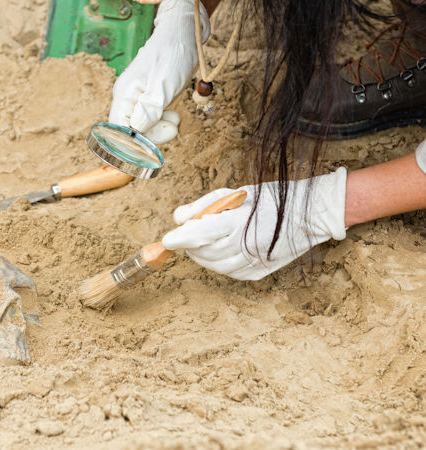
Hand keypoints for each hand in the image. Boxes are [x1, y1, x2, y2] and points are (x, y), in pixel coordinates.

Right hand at [108, 0, 209, 144]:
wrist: (183, 35)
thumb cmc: (172, 55)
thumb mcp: (164, 83)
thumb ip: (150, 108)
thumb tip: (136, 130)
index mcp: (124, 94)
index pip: (118, 129)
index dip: (133, 142)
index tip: (153, 144)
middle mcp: (126, 99)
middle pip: (130, 131)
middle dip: (152, 135)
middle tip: (174, 127)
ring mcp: (136, 99)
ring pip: (143, 127)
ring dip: (160, 128)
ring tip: (176, 118)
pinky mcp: (147, 100)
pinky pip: (151, 119)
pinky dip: (162, 121)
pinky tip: (173, 115)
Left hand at [161, 169, 347, 279]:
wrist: (310, 215)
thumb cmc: (270, 199)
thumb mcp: (236, 193)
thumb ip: (203, 205)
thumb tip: (178, 218)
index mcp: (240, 221)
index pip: (202, 233)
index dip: (181, 238)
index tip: (167, 240)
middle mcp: (247, 244)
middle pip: (205, 252)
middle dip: (190, 245)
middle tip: (188, 234)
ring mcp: (254, 262)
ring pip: (214, 266)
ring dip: (202, 255)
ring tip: (204, 241)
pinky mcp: (258, 273)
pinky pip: (229, 273)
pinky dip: (218, 263)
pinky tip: (222, 250)